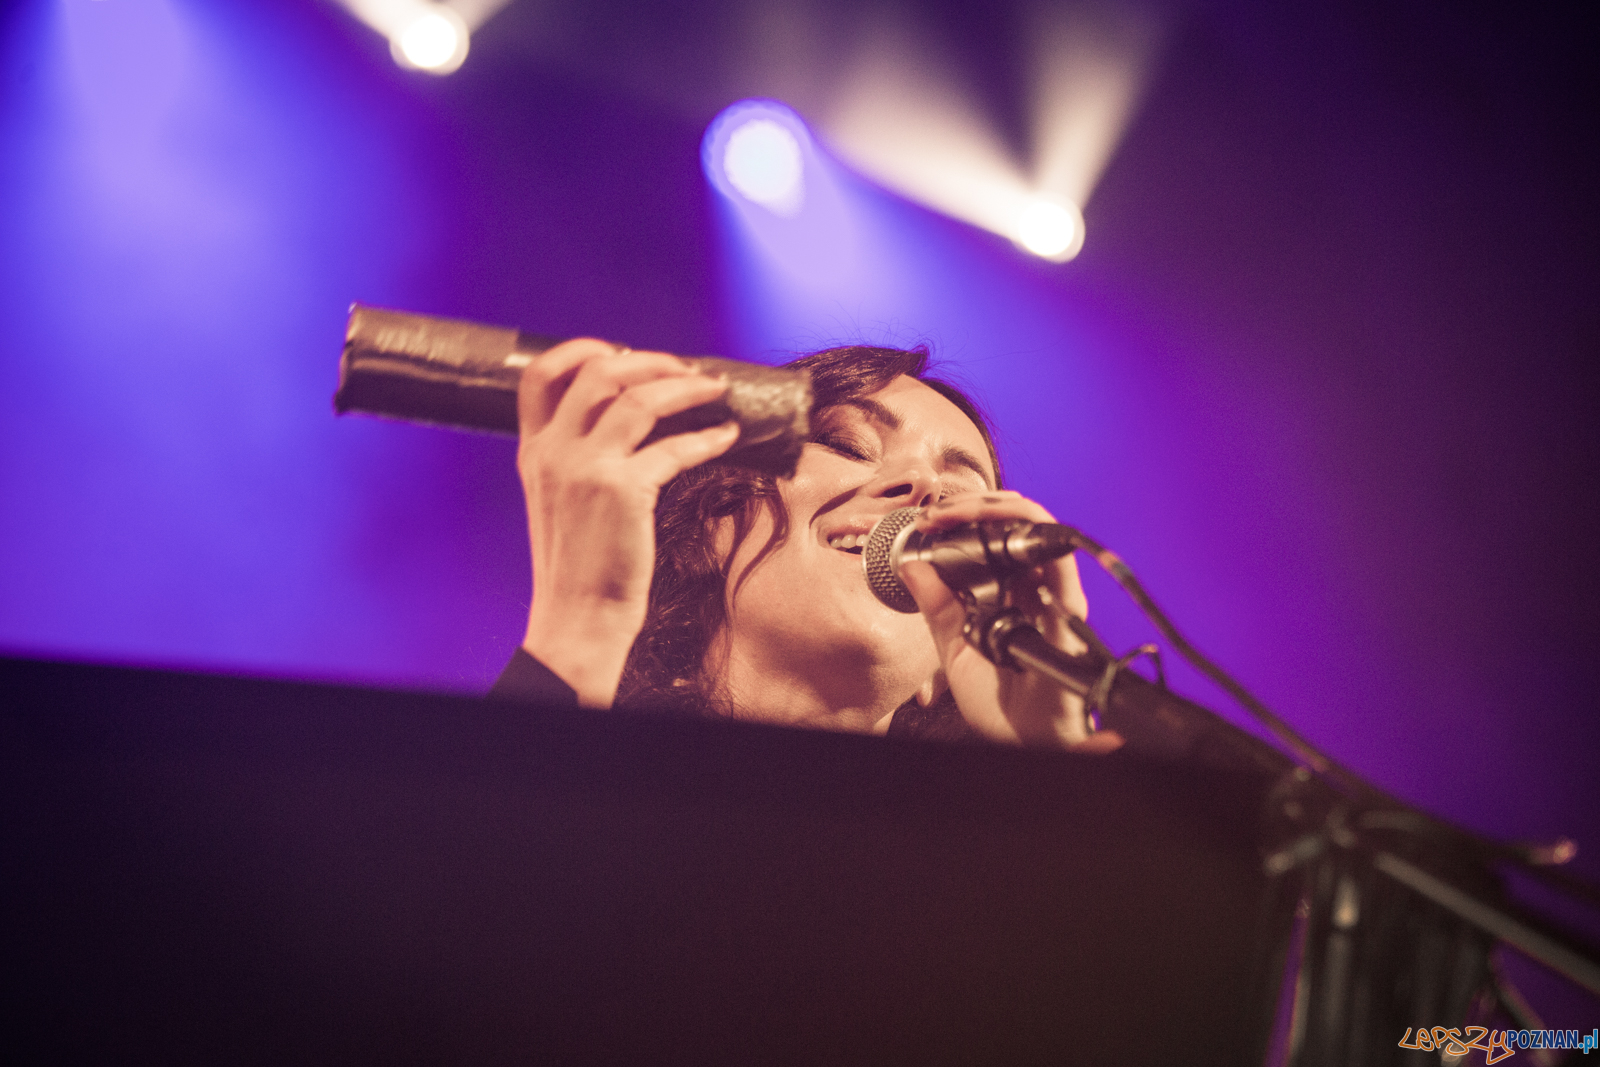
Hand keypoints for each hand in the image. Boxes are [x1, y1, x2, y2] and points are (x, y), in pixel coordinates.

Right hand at [517, 339, 739, 707]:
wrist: (578, 618)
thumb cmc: (580, 566)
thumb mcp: (561, 502)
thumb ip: (579, 460)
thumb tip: (632, 421)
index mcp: (533, 451)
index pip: (539, 375)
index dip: (582, 350)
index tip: (622, 351)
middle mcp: (553, 451)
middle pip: (598, 371)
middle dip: (649, 361)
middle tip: (685, 371)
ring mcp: (584, 467)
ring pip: (639, 397)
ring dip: (685, 387)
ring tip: (714, 390)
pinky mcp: (620, 489)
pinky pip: (674, 446)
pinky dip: (707, 437)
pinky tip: (726, 437)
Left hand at [898, 491, 1123, 751]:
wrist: (1025, 744)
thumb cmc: (1002, 709)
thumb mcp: (955, 651)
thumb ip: (938, 609)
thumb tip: (912, 567)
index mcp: (1011, 596)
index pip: (993, 541)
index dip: (962, 521)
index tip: (925, 523)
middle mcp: (1035, 588)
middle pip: (1014, 525)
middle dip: (972, 506)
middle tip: (934, 514)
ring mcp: (1054, 595)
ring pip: (1035, 527)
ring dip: (993, 508)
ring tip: (954, 511)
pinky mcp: (1068, 608)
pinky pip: (1059, 556)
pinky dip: (1029, 528)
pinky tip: (996, 520)